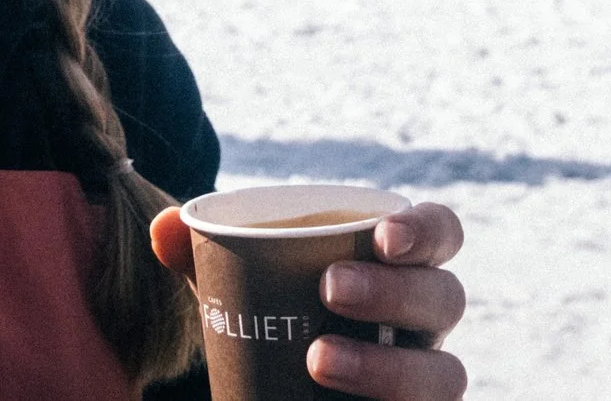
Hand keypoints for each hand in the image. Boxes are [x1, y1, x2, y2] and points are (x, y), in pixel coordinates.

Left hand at [152, 202, 468, 399]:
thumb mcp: (242, 293)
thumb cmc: (276, 327)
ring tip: (318, 359)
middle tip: (329, 288)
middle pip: (445, 297)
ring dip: (386, 365)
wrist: (277, 397)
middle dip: (393, 290)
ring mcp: (427, 378)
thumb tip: (164, 227)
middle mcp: (424, 323)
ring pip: (445, 373)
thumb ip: (207, 259)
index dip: (426, 229)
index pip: (441, 234)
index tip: (381, 235)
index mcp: (397, 269)